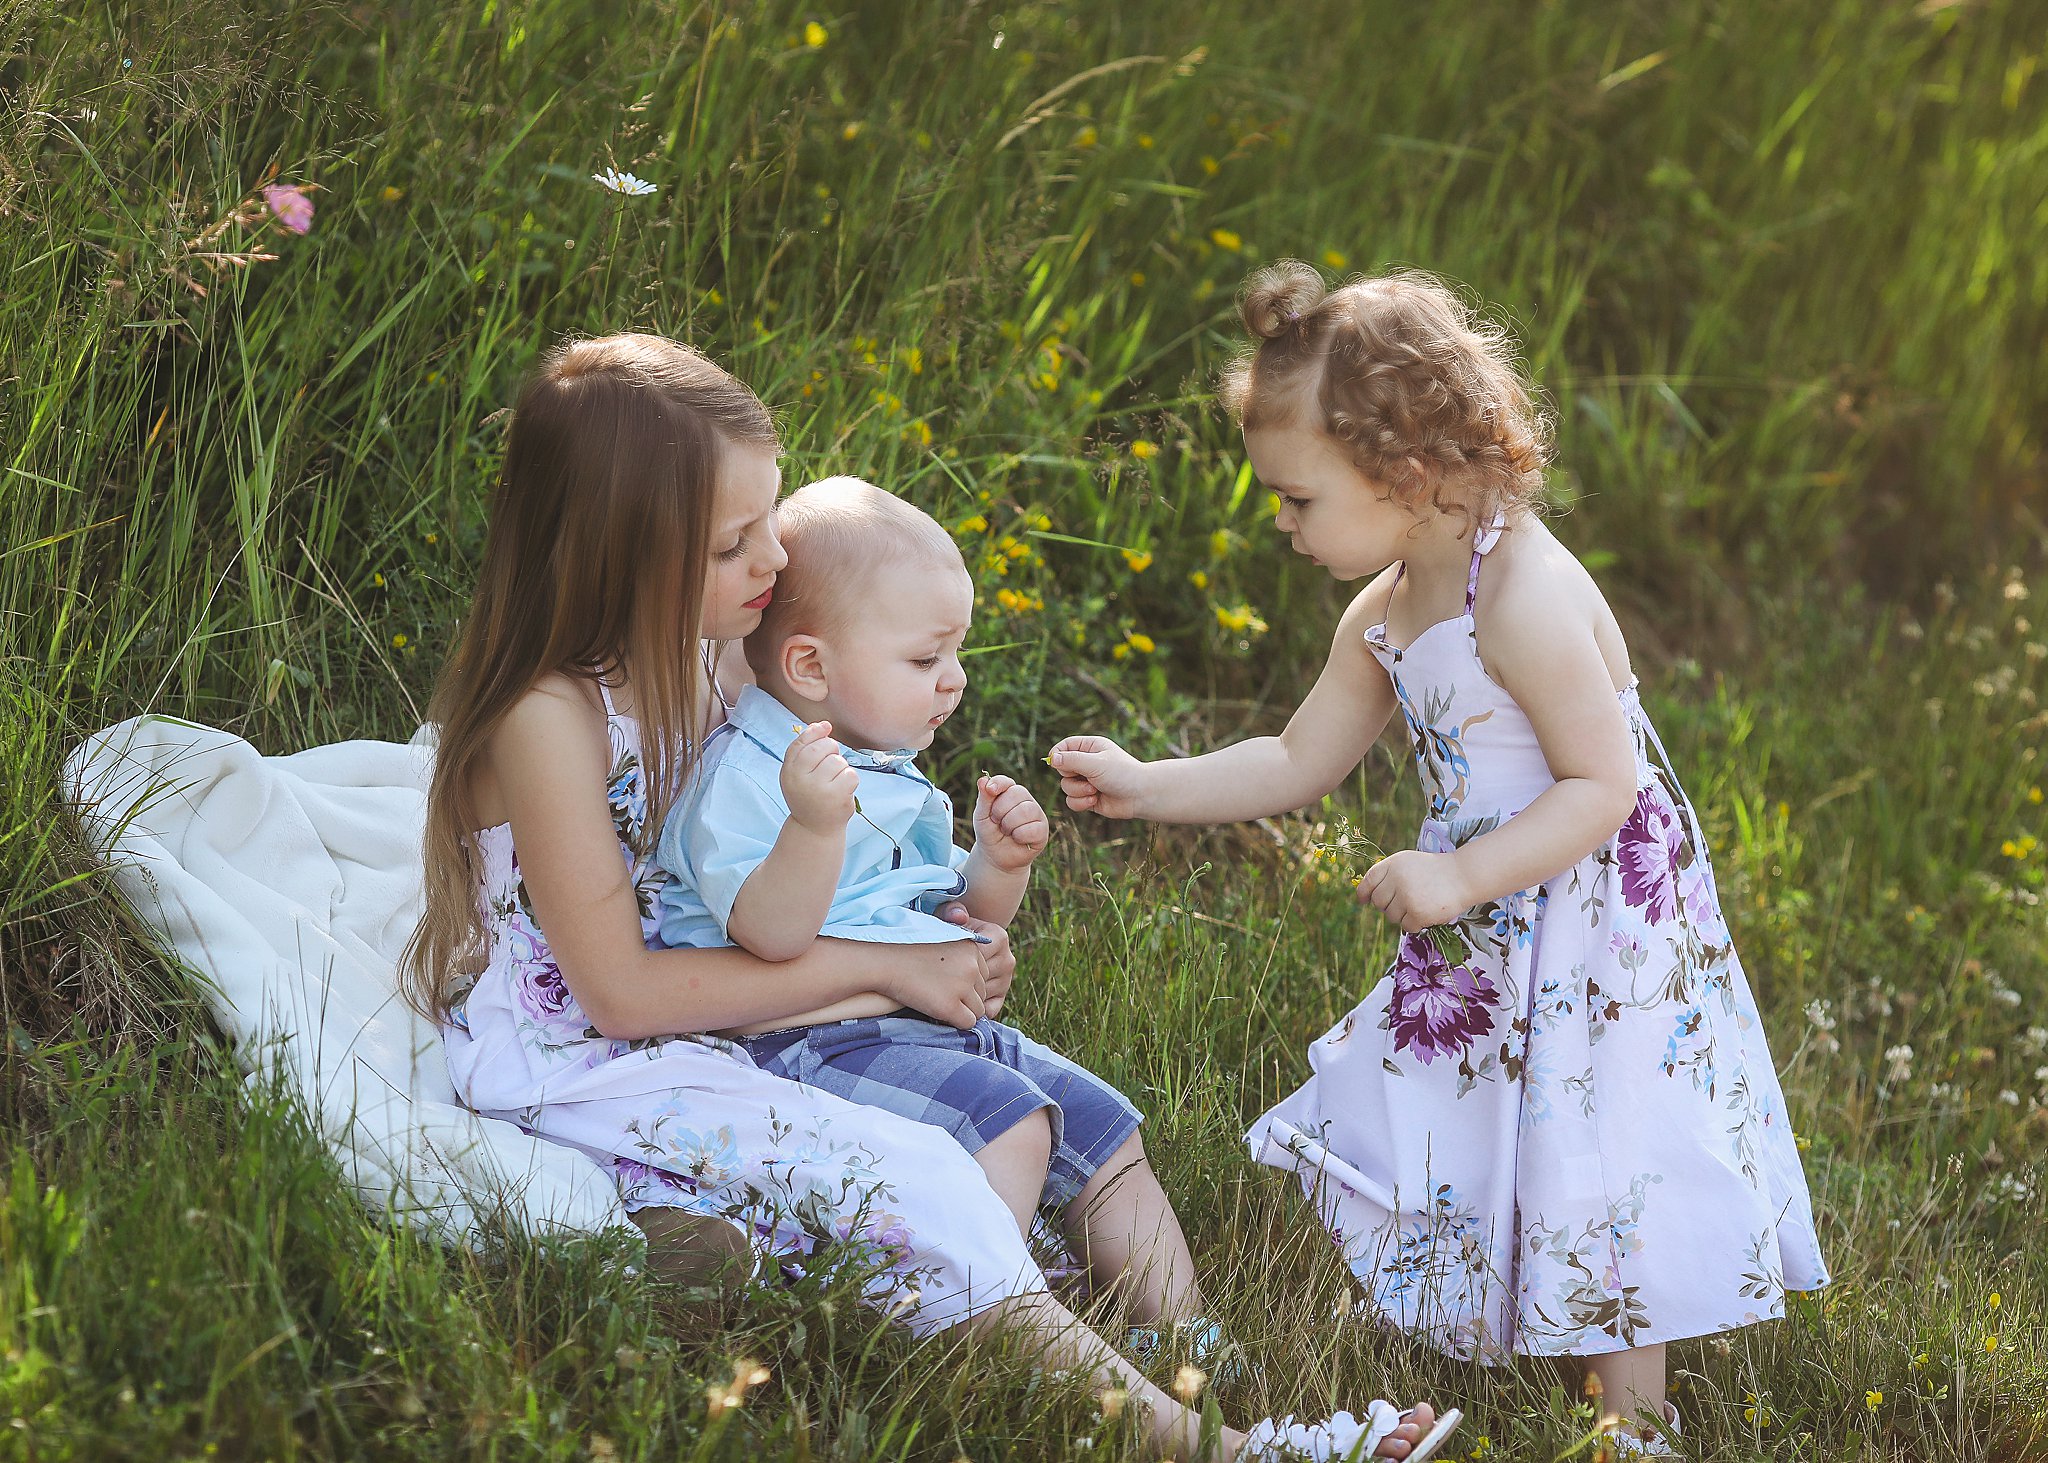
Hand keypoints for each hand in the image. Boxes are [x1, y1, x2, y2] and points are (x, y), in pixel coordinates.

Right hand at [780, 721, 857, 832]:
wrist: (814, 828)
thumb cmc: (808, 795)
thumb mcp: (798, 772)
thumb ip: (805, 748)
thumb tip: (823, 724)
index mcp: (788, 771)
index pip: (802, 743)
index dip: (816, 732)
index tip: (826, 728)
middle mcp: (800, 779)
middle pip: (823, 748)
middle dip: (832, 749)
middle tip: (830, 763)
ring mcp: (818, 789)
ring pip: (839, 761)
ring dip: (841, 768)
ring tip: (834, 782)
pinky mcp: (836, 797)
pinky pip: (851, 774)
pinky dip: (850, 780)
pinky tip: (842, 790)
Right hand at [888, 935, 989, 1029]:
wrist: (883, 960)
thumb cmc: (906, 949)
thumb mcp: (940, 939)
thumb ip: (959, 952)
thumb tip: (974, 973)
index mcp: (972, 947)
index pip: (983, 974)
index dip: (965, 982)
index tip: (945, 981)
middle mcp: (972, 965)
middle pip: (983, 993)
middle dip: (966, 997)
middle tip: (940, 993)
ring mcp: (963, 986)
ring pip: (978, 1010)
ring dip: (962, 1010)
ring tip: (938, 1003)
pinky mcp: (950, 1006)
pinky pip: (968, 1022)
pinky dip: (956, 1022)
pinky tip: (939, 1013)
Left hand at [938, 903, 1014, 1017]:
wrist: (961, 946)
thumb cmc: (951, 930)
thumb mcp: (947, 917)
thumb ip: (951, 911)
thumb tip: (959, 916)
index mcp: (1000, 937)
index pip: (976, 957)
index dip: (955, 961)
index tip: (938, 961)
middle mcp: (1008, 959)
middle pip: (979, 979)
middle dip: (958, 981)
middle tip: (936, 981)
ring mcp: (1006, 980)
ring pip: (982, 996)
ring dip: (962, 997)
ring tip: (943, 991)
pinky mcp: (1002, 996)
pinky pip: (987, 1010)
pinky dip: (970, 1011)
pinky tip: (953, 1003)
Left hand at [972, 774, 1048, 871]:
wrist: (995, 856)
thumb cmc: (989, 832)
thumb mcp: (981, 815)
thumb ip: (984, 798)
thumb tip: (983, 779)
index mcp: (1010, 792)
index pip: (1007, 782)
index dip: (999, 783)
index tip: (990, 790)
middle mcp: (1026, 800)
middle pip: (1017, 793)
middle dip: (1000, 811)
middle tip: (997, 822)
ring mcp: (1036, 814)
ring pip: (1026, 810)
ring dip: (1009, 824)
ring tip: (1006, 831)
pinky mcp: (1042, 830)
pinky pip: (1033, 828)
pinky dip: (1019, 836)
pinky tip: (1017, 839)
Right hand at [1045, 735, 1147, 818]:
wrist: (1141, 796)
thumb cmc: (1122, 774)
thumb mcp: (1096, 763)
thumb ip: (1072, 760)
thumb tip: (1052, 759)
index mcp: (1090, 747)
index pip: (1065, 746)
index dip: (1057, 754)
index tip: (1054, 762)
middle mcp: (1087, 763)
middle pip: (1062, 769)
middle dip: (1071, 776)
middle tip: (1087, 778)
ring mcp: (1087, 781)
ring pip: (1065, 787)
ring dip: (1078, 791)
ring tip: (1094, 791)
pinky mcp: (1088, 798)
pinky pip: (1071, 801)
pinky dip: (1080, 803)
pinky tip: (1094, 801)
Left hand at [1356, 850, 1474, 933]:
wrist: (1463, 876)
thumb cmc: (1434, 871)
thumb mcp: (1408, 864)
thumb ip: (1388, 875)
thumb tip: (1367, 897)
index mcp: (1393, 864)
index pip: (1369, 881)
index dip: (1363, 893)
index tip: (1363, 901)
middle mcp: (1397, 879)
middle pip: (1379, 902)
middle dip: (1389, 906)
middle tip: (1406, 902)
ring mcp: (1407, 896)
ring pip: (1391, 916)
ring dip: (1403, 915)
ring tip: (1420, 904)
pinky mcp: (1417, 912)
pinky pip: (1406, 926)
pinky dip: (1414, 924)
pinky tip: (1426, 913)